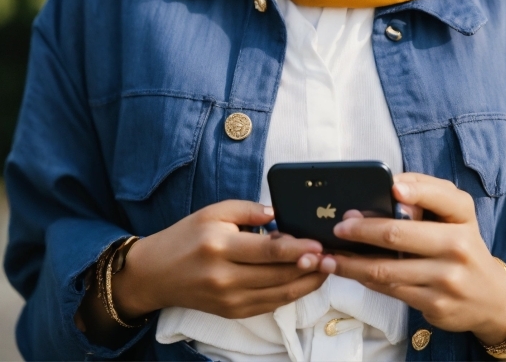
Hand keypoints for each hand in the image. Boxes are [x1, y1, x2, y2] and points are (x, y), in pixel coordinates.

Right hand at [113, 200, 324, 320]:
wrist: (155, 274)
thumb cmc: (186, 237)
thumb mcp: (212, 212)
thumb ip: (247, 210)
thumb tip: (278, 215)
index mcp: (221, 247)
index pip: (268, 251)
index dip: (296, 249)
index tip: (318, 244)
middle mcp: (226, 277)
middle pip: (277, 275)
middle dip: (309, 268)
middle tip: (332, 257)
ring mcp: (230, 300)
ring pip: (278, 294)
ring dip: (306, 284)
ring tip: (326, 269)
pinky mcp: (232, 312)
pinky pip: (269, 305)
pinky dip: (290, 294)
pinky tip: (304, 282)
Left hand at [319, 173, 505, 346]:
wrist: (490, 298)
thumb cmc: (462, 244)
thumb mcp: (455, 214)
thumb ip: (427, 195)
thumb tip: (391, 188)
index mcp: (462, 216)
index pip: (440, 198)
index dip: (415, 192)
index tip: (391, 188)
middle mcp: (457, 247)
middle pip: (398, 235)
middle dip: (362, 231)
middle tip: (339, 228)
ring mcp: (446, 279)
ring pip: (387, 270)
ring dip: (352, 264)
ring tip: (329, 258)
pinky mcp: (436, 305)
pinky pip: (392, 290)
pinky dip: (366, 280)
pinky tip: (349, 272)